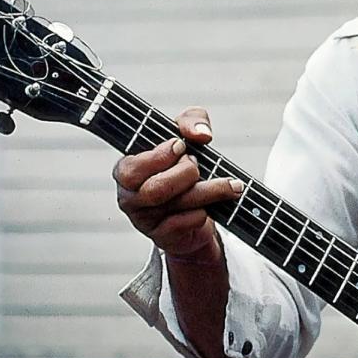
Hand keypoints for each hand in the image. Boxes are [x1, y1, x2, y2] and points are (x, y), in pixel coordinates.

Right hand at [113, 107, 242, 261]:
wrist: (196, 210)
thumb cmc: (183, 168)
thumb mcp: (186, 136)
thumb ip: (191, 121)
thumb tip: (202, 134)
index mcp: (127, 170)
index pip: (133, 167)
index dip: (160, 156)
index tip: (181, 146)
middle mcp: (130, 196)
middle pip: (157, 188)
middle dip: (187, 173)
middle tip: (197, 166)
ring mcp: (145, 219)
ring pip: (178, 204)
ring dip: (210, 190)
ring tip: (230, 184)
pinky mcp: (163, 236)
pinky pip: (188, 221)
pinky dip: (206, 211)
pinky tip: (214, 205)